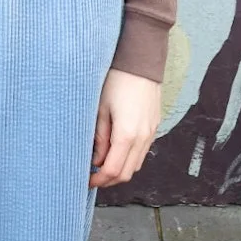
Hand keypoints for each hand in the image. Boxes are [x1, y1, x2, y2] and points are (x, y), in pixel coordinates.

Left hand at [89, 68, 160, 187]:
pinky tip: (116, 150)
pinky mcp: (154, 126)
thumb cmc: (116, 80)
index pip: (113, 171)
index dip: (98, 180)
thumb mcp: (100, 108)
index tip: (86, 180)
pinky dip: (129, 158)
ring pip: (136, 164)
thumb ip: (99, 137)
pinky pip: (142, 152)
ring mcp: (151, 132)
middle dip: (109, 180)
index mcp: (127, 135)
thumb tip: (96, 159)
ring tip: (102, 163)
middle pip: (127, 173)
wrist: (140, 60)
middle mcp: (142, 138)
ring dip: (120, 169)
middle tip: (92, 175)